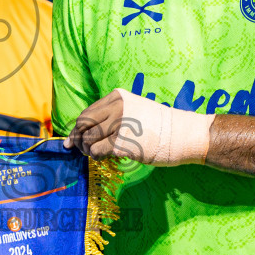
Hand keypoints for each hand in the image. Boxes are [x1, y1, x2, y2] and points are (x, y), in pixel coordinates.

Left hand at [64, 90, 212, 165]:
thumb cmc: (159, 126)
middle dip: (79, 139)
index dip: (76, 129)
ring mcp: (119, 125)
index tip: (71, 141)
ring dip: (89, 150)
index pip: (87, 113)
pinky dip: (97, 157)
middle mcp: (116, 107)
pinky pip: (97, 151)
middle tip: (83, 149)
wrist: (182, 134)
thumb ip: (111, 116)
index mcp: (117, 97)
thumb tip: (82, 134)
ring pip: (88, 139)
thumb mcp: (134, 110)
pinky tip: (106, 157)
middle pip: (83, 125)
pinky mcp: (122, 143)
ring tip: (99, 153)